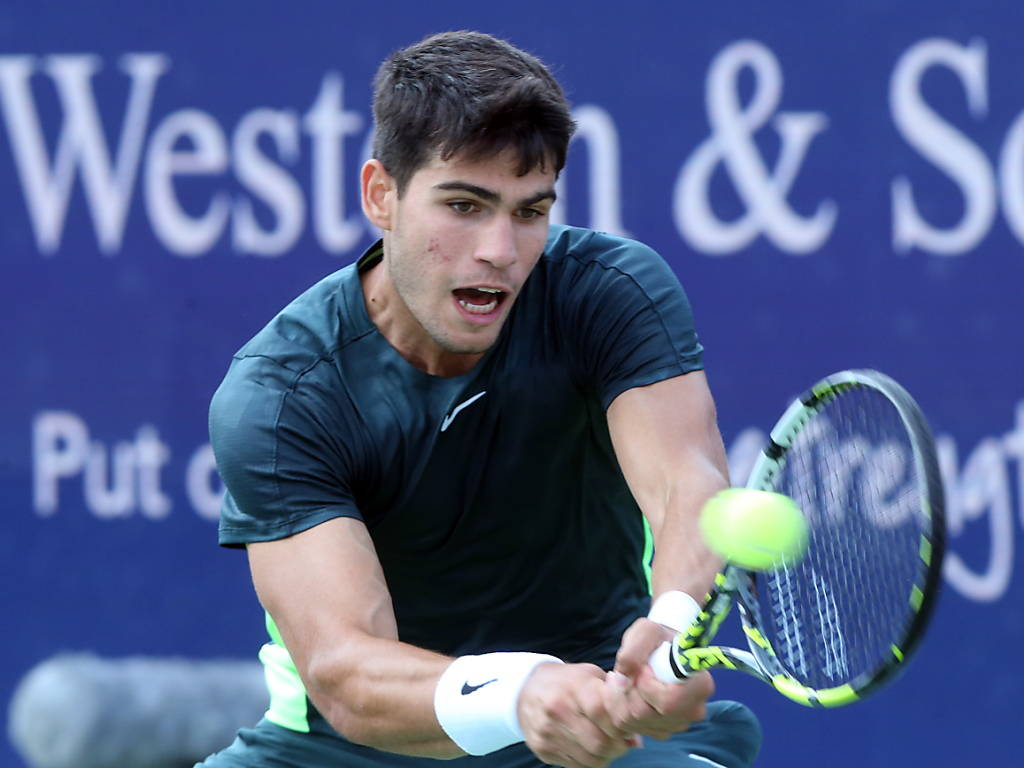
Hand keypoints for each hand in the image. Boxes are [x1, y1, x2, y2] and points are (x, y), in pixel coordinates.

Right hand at [517, 662, 636, 767]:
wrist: (526, 690)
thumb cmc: (567, 682)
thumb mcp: (590, 676)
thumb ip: (616, 699)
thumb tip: (637, 736)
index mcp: (573, 686)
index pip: (604, 712)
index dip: (622, 724)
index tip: (628, 726)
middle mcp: (557, 710)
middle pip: (600, 742)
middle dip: (618, 746)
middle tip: (622, 741)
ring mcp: (548, 732)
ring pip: (590, 759)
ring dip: (606, 756)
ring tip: (608, 744)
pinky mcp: (542, 749)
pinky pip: (576, 766)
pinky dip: (590, 762)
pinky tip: (590, 748)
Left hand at [605, 618, 713, 739]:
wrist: (662, 649)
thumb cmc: (658, 638)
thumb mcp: (646, 631)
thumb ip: (633, 650)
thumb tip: (623, 678)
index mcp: (700, 686)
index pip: (668, 701)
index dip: (646, 686)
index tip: (642, 667)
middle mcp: (692, 711)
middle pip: (646, 714)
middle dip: (627, 691)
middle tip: (627, 671)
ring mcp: (677, 724)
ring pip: (635, 722)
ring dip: (621, 698)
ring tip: (625, 678)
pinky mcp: (661, 730)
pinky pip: (631, 727)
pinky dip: (621, 709)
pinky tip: (627, 691)